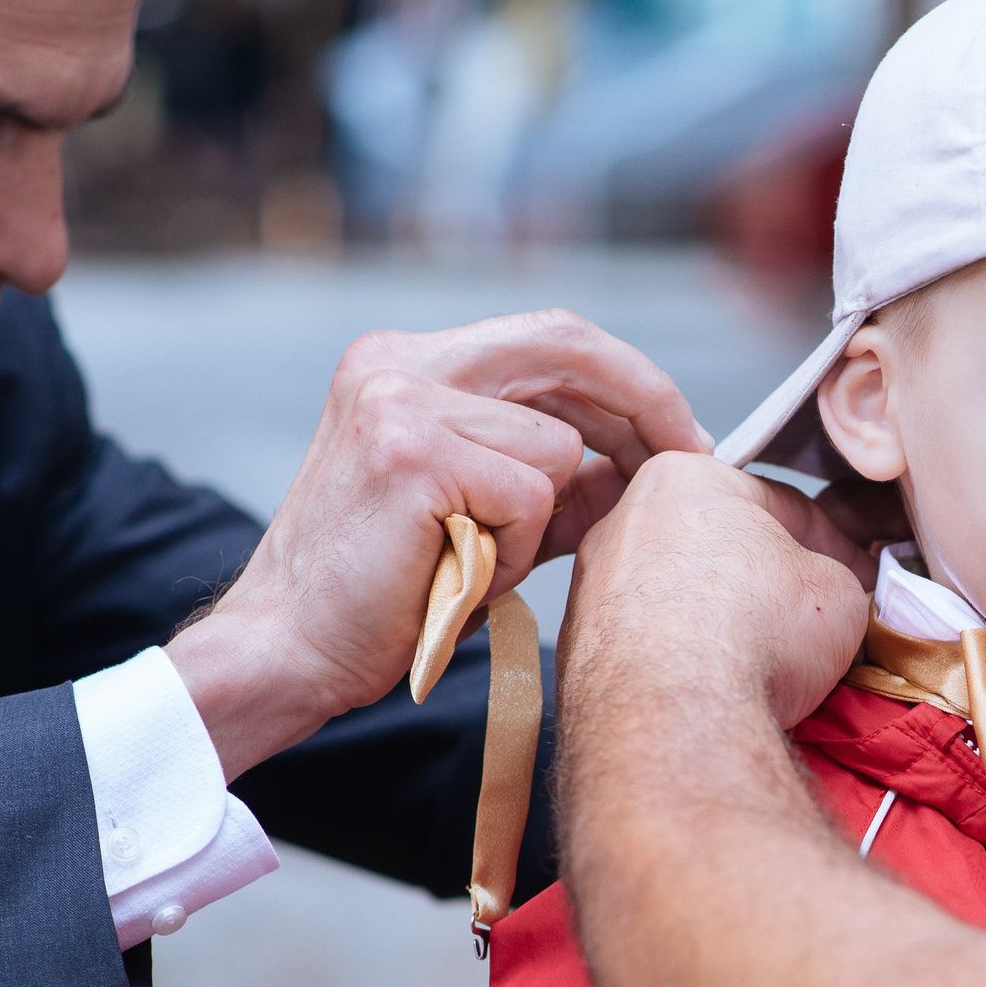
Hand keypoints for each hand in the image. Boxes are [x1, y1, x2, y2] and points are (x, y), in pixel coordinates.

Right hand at [169, 309, 704, 779]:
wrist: (291, 648)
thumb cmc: (390, 589)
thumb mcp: (487, 514)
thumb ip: (560, 476)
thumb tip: (654, 458)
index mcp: (407, 360)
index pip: (553, 337)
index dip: (632, 380)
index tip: (682, 432)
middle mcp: (398, 360)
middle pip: (567, 344)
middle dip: (646, 404)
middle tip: (694, 459)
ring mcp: (400, 399)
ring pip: (558, 444)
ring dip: (544, 520)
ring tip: (478, 560)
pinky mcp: (413, 453)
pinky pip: (533, 494)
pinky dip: (517, 549)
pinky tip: (459, 573)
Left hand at [559, 452, 872, 761]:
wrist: (675, 718)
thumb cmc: (752, 635)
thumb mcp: (838, 588)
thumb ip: (834, 573)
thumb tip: (830, 588)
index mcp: (686, 478)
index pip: (779, 502)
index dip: (831, 544)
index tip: (852, 576)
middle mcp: (623, 521)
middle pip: (717, 545)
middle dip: (764, 580)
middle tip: (809, 617)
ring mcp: (591, 586)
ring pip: (677, 594)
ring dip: (721, 620)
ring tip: (764, 660)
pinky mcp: (577, 648)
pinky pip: (648, 642)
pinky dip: (681, 659)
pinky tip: (716, 687)